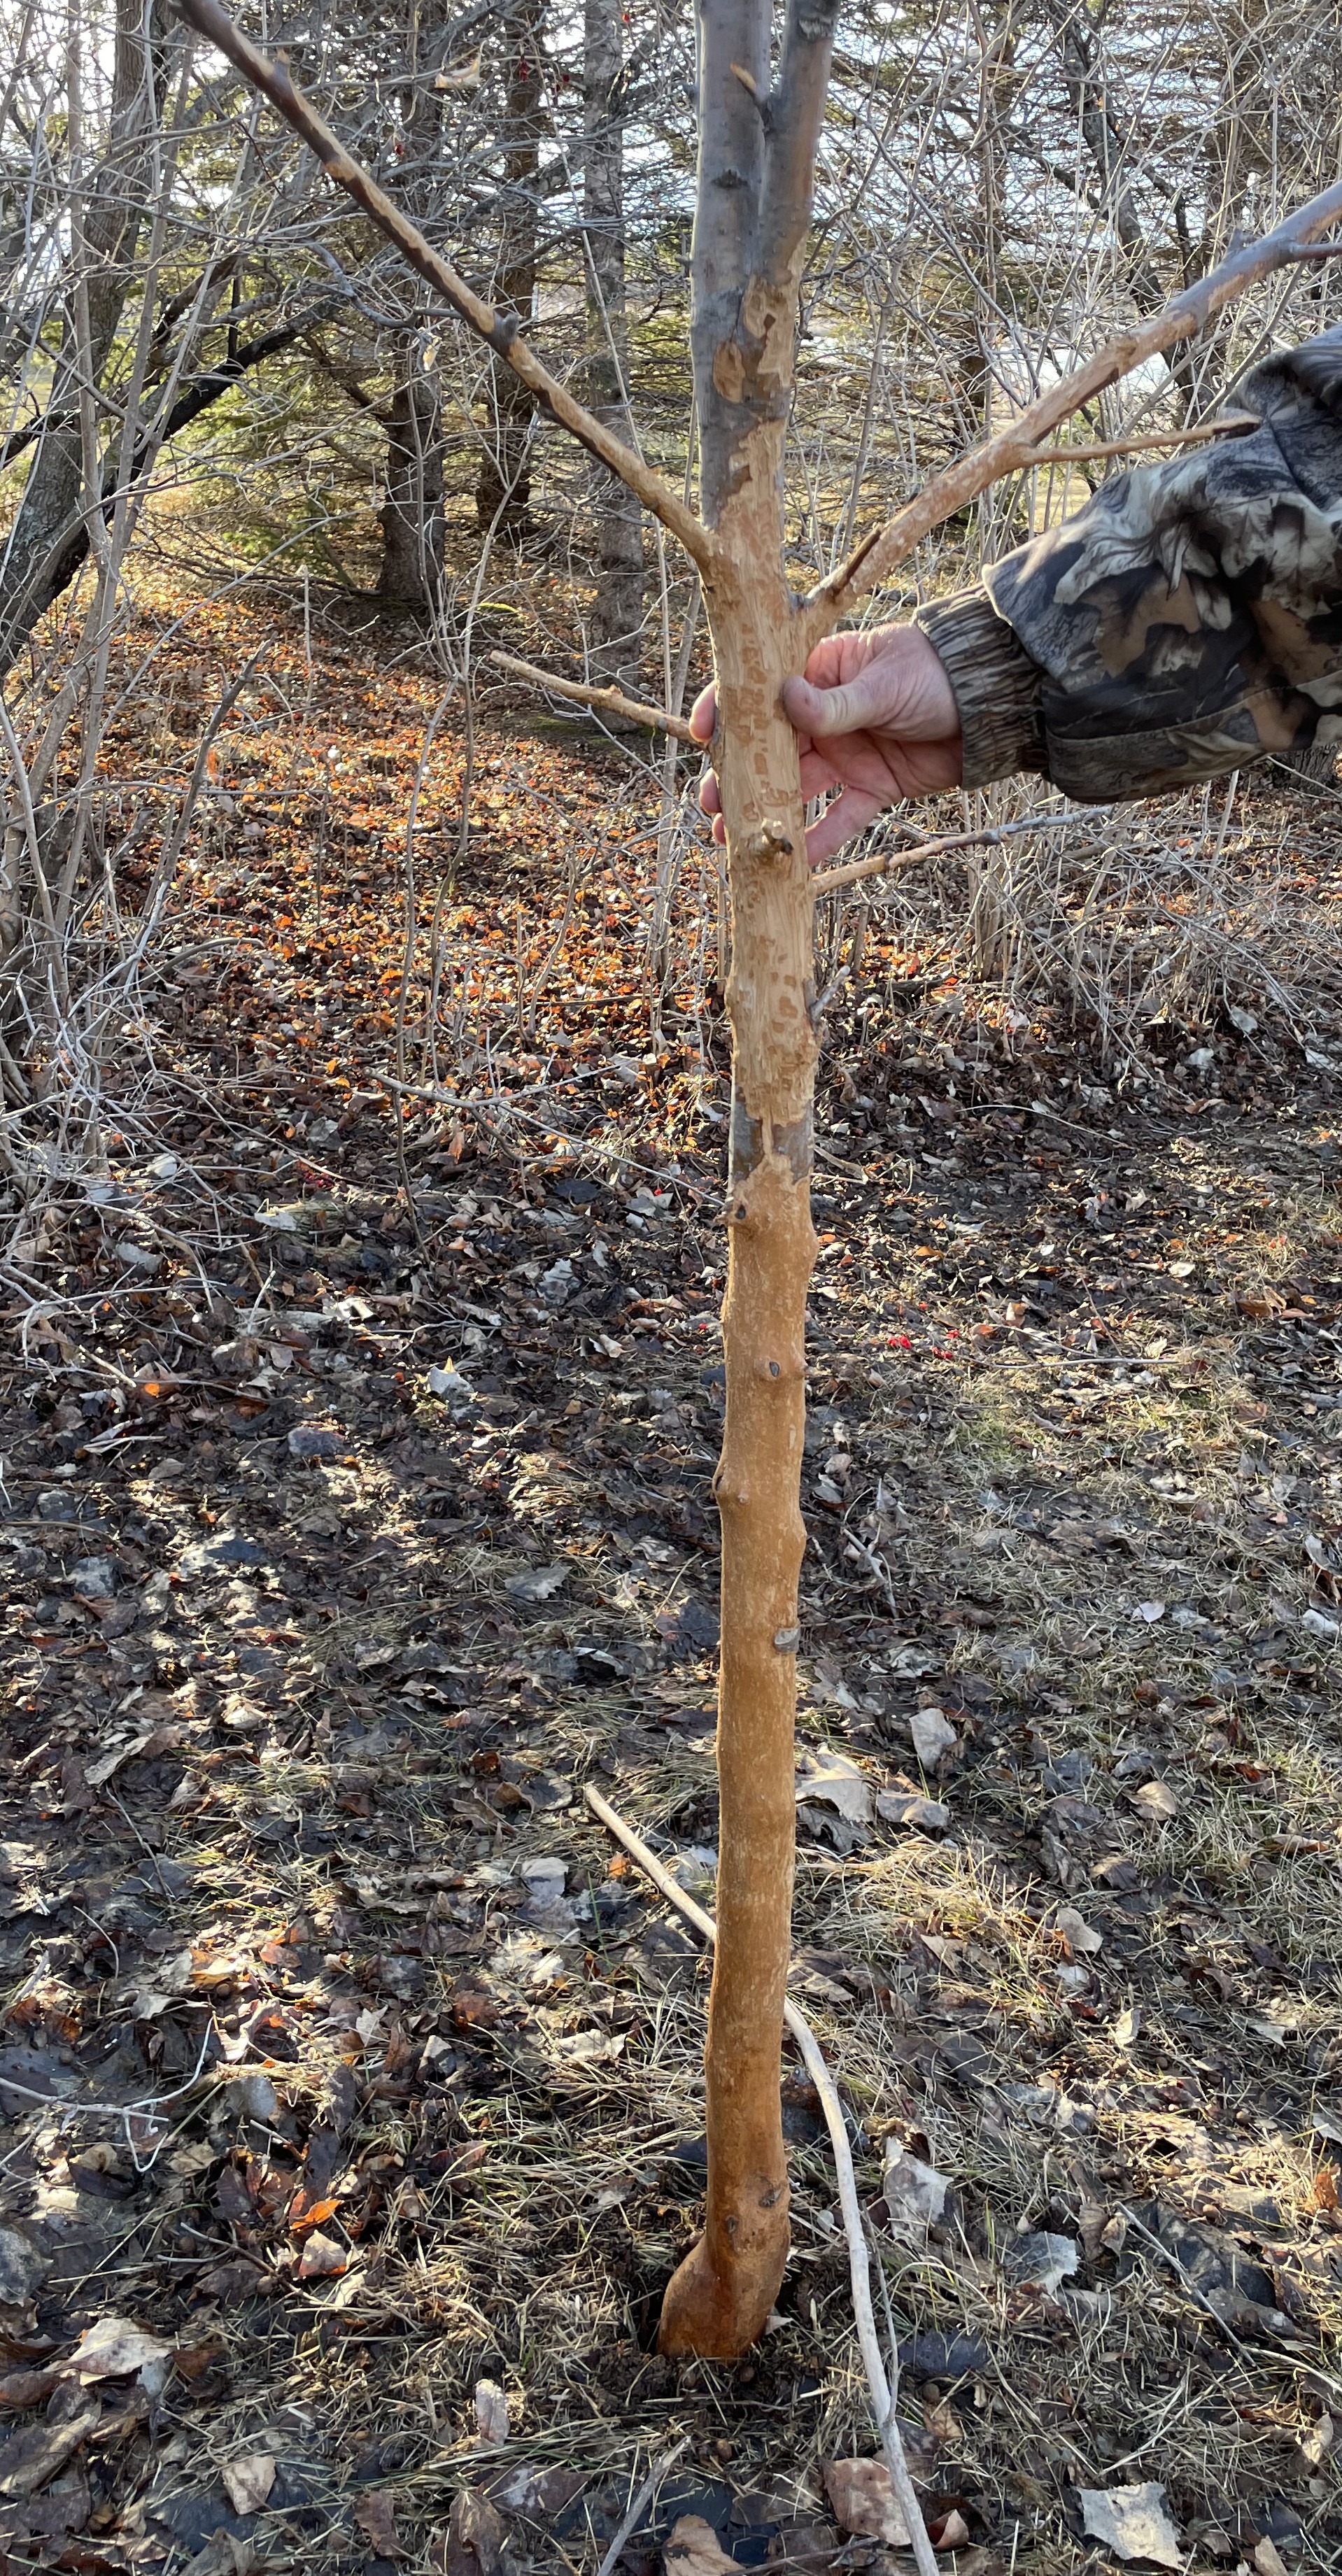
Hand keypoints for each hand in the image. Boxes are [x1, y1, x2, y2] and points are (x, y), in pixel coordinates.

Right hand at [689, 623, 962, 866]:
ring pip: (798, 787)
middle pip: (771, 749)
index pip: (762, 689)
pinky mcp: (873, 787)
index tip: (702, 735)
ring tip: (732, 837)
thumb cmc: (938, 673)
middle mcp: (825, 715)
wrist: (996, 705)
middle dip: (740, 776)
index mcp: (820, 671)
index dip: (727, 710)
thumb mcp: (885, 684)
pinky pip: (840, 817)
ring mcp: (848, 753)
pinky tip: (793, 862)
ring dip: (767, 811)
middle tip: (711, 804)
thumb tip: (786, 700)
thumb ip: (835, 703)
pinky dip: (819, 839)